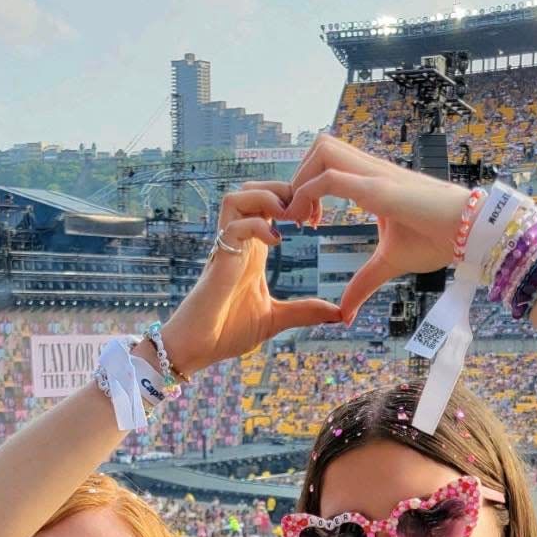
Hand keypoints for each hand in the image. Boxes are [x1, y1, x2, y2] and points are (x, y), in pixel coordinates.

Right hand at [162, 184, 342, 375]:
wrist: (197, 348)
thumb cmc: (227, 332)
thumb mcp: (275, 319)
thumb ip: (305, 313)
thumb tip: (339, 315)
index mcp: (254, 249)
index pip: (269, 203)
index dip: (294, 200)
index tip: (316, 218)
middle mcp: (239, 242)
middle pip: (253, 188)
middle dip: (282, 189)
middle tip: (307, 212)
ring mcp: (227, 249)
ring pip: (238, 196)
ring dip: (266, 198)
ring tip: (289, 217)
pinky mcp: (219, 261)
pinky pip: (234, 226)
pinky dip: (256, 225)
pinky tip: (276, 241)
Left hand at [285, 134, 470, 323]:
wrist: (470, 232)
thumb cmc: (437, 241)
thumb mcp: (389, 263)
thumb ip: (364, 283)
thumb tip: (344, 313)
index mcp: (373, 181)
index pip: (329, 162)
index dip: (307, 185)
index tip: (306, 222)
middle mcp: (371, 171)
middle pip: (320, 145)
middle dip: (299, 175)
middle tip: (299, 216)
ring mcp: (375, 175)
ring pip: (321, 150)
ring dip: (302, 179)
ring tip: (301, 217)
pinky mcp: (379, 189)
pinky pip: (331, 178)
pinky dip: (309, 194)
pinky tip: (309, 223)